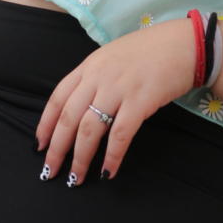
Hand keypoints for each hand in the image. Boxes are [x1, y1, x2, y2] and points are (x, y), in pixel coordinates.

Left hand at [34, 19, 196, 184]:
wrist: (184, 43)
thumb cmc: (150, 50)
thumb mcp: (112, 57)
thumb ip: (94, 78)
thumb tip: (80, 107)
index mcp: (89, 66)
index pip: (57, 98)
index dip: (46, 124)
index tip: (39, 145)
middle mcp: (99, 77)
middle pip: (69, 117)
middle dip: (57, 149)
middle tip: (50, 171)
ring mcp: (119, 89)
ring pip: (89, 129)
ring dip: (80, 158)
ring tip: (75, 178)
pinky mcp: (140, 101)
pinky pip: (120, 134)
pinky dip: (112, 155)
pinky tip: (108, 171)